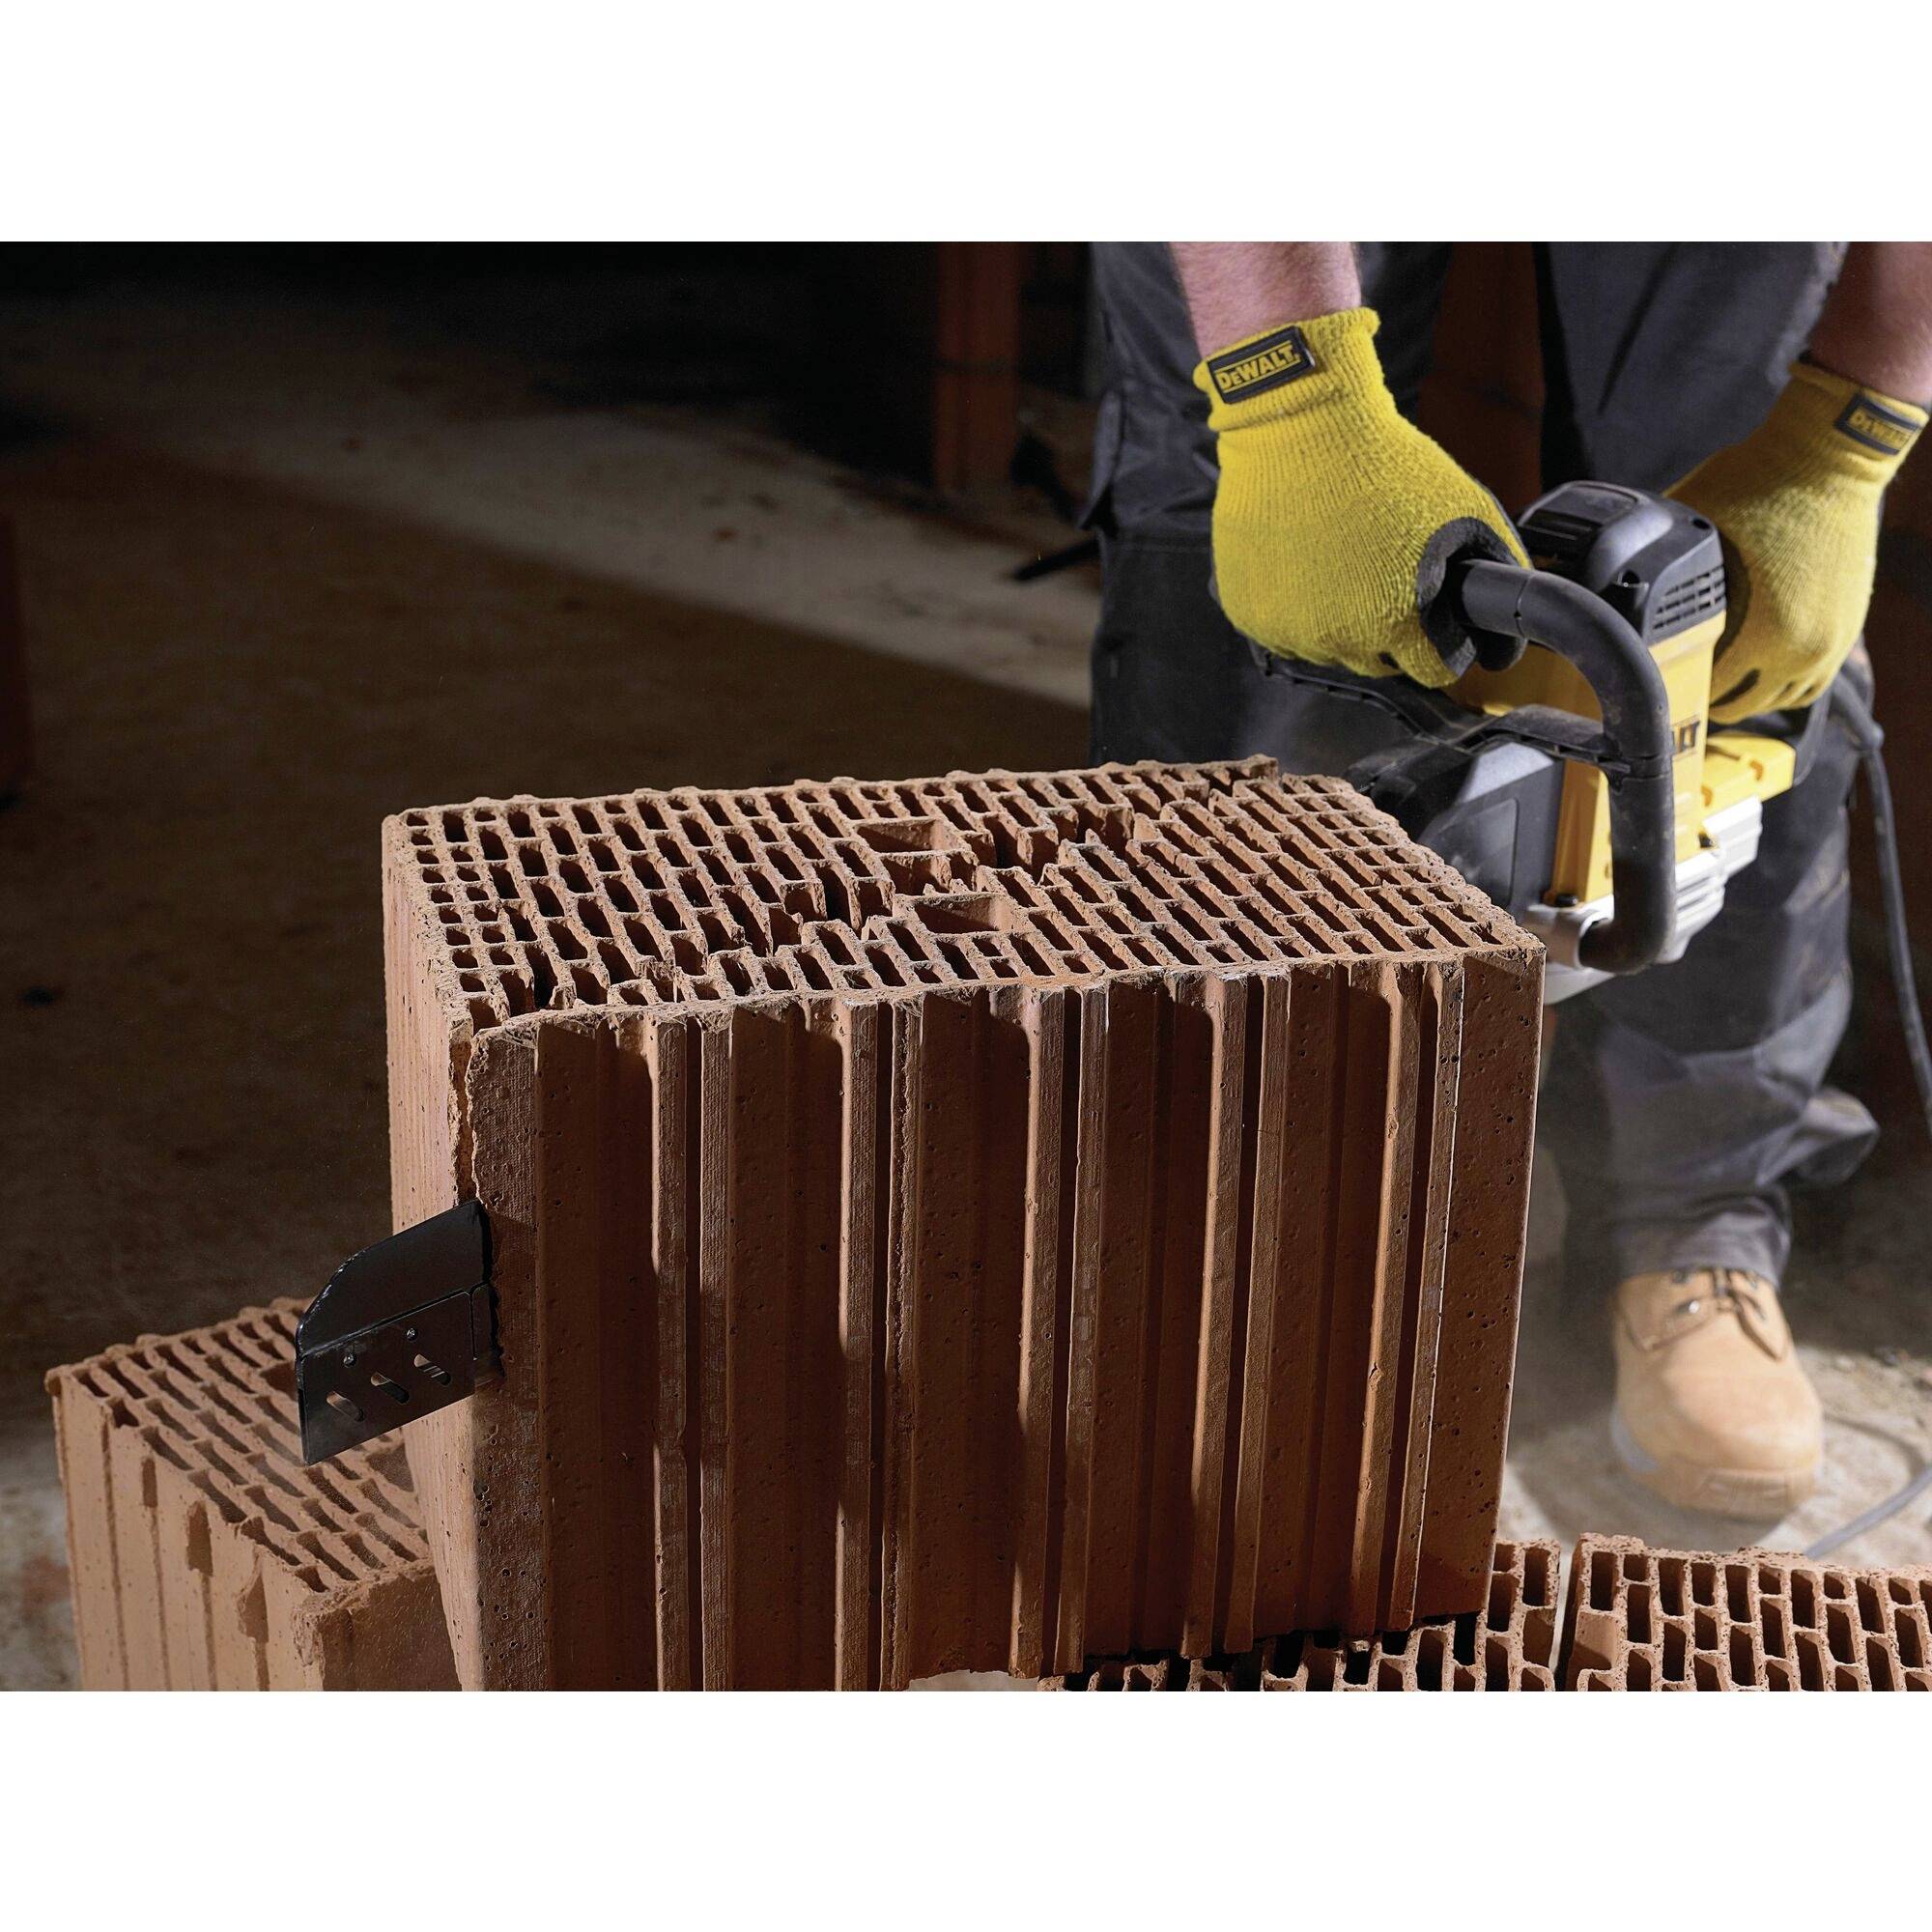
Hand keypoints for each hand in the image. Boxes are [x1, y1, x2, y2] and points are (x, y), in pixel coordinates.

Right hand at [1196, 307, 1525, 686]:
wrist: (1299, 428)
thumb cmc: (1384, 463)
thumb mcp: (1466, 510)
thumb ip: (1498, 569)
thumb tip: (1510, 620)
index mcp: (1396, 622)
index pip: (1434, 672)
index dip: (1446, 646)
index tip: (1440, 623)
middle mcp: (1338, 638)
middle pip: (1381, 666)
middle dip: (1393, 632)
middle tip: (1390, 578)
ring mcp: (1287, 630)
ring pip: (1329, 650)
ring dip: (1342, 621)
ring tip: (1346, 564)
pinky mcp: (1247, 612)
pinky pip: (1282, 632)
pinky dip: (1297, 609)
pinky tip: (1308, 564)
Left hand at [1669, 361, 1924, 720]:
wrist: (1830, 456)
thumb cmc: (1760, 484)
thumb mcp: (1694, 526)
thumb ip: (1660, 564)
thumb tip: (1610, 580)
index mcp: (1765, 633)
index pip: (1710, 690)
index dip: (1674, 686)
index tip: (1653, 677)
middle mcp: (1803, 649)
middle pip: (1742, 705)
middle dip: (1707, 697)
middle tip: (1676, 681)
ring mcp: (1831, 641)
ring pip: (1780, 700)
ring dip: (1746, 696)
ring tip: (1714, 681)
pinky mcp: (1848, 627)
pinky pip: (1812, 681)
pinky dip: (1782, 683)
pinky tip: (1755, 671)